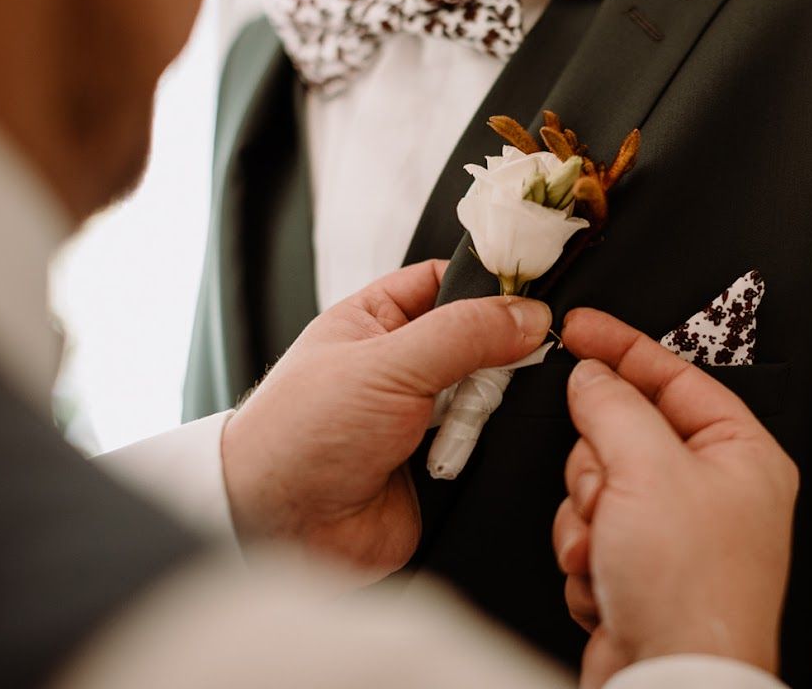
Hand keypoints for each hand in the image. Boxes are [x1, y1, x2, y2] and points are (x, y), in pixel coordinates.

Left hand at [221, 259, 549, 578]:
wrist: (279, 530)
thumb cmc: (296, 437)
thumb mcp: (385, 364)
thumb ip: (463, 333)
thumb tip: (527, 316)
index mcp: (377, 320)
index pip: (449, 281)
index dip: (490, 285)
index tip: (532, 296)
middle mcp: (402, 366)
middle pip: (480, 341)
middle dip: (496, 357)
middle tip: (496, 371)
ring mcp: (422, 419)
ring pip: (489, 398)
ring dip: (483, 412)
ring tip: (455, 429)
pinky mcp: (439, 468)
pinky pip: (488, 451)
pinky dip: (485, 453)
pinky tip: (461, 457)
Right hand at [552, 309, 798, 687]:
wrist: (671, 682)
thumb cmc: (692, 592)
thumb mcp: (648, 470)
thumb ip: (613, 406)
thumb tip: (591, 376)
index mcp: (739, 454)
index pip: (673, 376)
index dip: (621, 347)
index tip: (579, 328)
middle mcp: (712, 491)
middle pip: (623, 433)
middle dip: (600, 468)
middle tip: (610, 494)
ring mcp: (675, 532)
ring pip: (597, 483)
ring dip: (588, 518)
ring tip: (610, 549)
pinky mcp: (640, 568)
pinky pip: (588, 530)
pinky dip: (586, 554)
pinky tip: (608, 580)